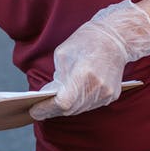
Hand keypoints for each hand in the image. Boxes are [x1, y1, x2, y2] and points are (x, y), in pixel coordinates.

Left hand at [30, 0, 149, 119]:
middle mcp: (97, 86)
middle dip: (52, 110)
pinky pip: (91, 105)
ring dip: (65, 109)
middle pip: (71, 109)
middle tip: (38, 110)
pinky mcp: (112, 95)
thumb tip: (49, 95)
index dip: (46, 109)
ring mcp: (107, 93)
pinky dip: (78, 104)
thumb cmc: (86, 42)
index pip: (62, 103)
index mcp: (83, 74)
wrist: (115, 38)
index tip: (34, 111)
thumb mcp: (62, 55)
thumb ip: (56, 78)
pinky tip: (69, 100)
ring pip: (80, 109)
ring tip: (50, 107)